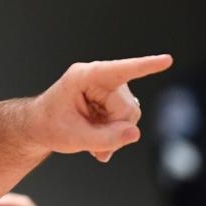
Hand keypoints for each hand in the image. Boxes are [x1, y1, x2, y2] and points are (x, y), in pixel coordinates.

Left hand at [32, 55, 172, 161]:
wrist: (39, 127)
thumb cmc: (49, 126)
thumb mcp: (72, 138)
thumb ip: (104, 138)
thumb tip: (135, 134)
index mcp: (84, 76)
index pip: (119, 70)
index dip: (144, 66)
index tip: (166, 60)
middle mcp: (101, 79)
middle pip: (127, 109)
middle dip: (114, 130)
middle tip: (93, 145)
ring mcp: (109, 90)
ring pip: (130, 117)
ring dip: (114, 136)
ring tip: (91, 144)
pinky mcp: (113, 101)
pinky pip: (127, 122)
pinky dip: (114, 137)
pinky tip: (98, 145)